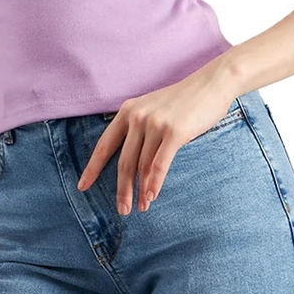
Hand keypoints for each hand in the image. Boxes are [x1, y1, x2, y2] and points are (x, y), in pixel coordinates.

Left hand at [75, 72, 236, 214]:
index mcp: (128, 111)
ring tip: (141, 207)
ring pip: (142, 166)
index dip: (93, 167)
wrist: (211, 84)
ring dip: (141, 190)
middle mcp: (138, 116)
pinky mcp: (174, 132)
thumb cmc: (183, 100)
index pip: (105, 144)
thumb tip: (130, 162)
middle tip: (121, 210)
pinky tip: (151, 196)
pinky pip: (160, 163)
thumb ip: (138, 127)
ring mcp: (156, 124)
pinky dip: (154, 183)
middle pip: (124, 161)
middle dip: (121, 189)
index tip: (82, 186)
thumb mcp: (152, 108)